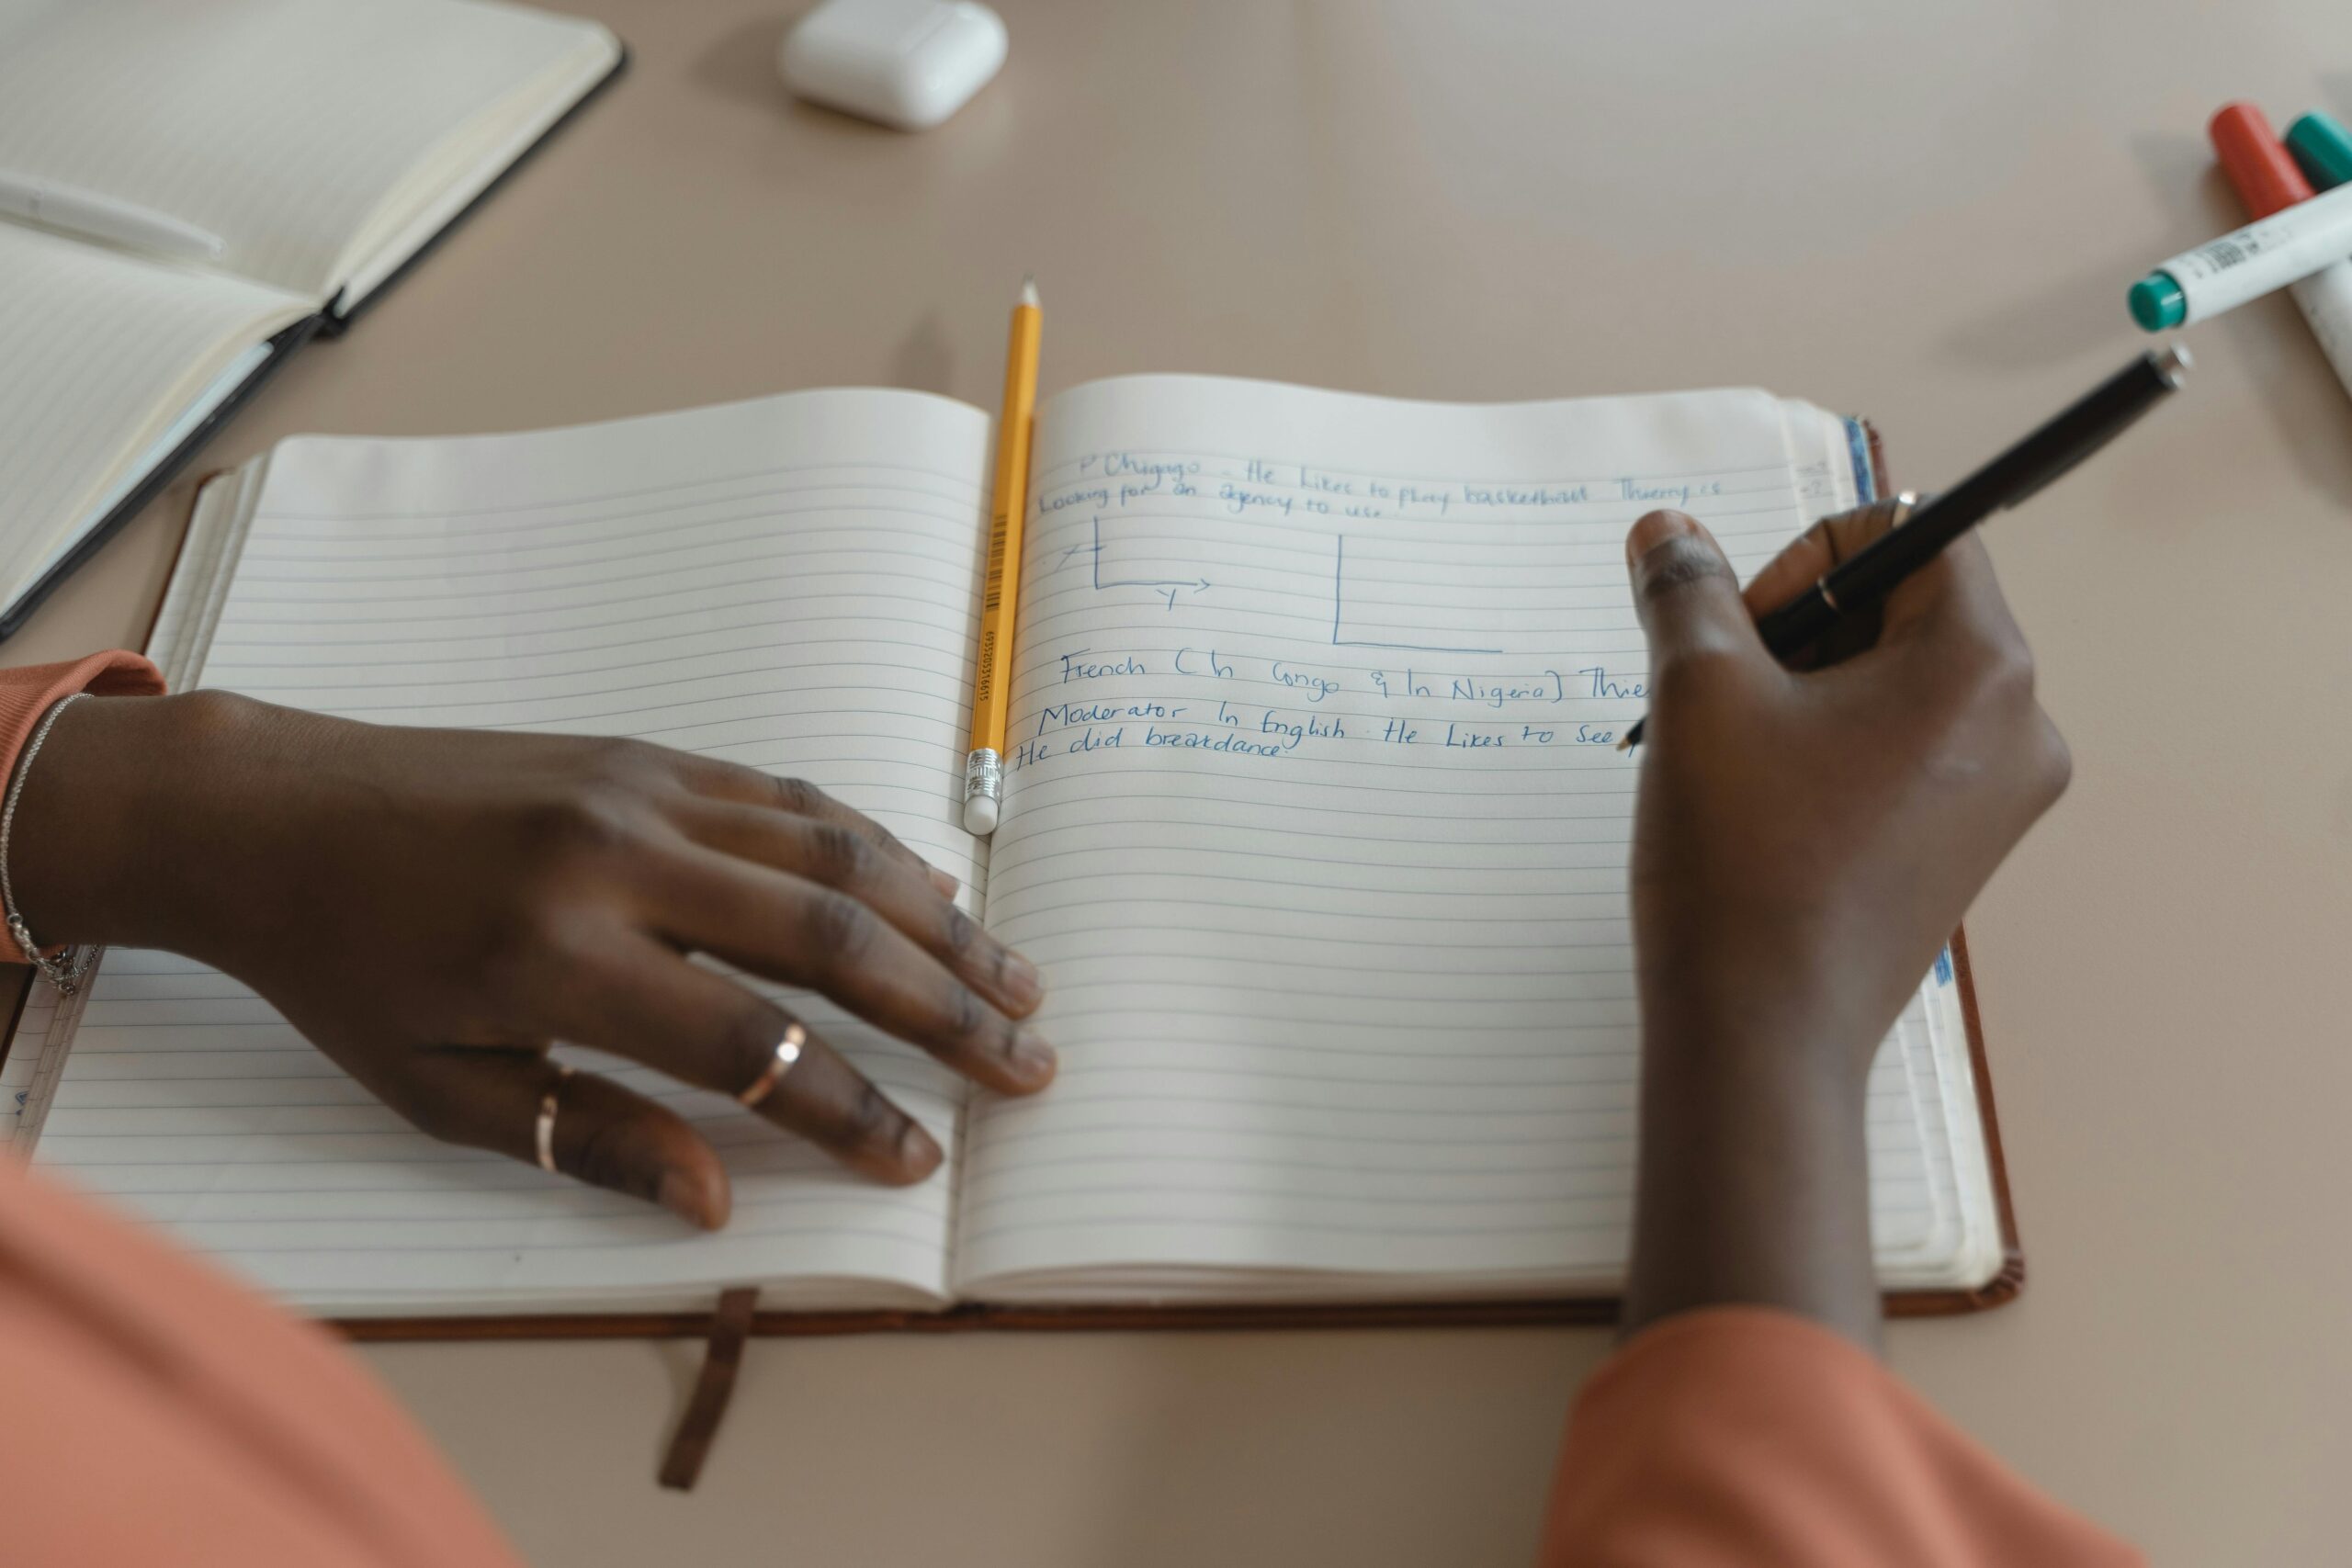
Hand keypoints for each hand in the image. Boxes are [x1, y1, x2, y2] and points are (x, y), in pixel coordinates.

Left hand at [10, 693, 1053, 1227]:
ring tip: (1020, 981)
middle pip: (833, 936)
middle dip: (949, 1010)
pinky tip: (934, 889)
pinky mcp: (651, 754)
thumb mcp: (438, 1088)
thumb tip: (720, 1196)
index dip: (850, 1110)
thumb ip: (588, 1138)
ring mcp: (646, 791)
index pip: (752, 1044)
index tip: (920, 1159)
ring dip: (944, 920)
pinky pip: (794, 798)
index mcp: (560, 956)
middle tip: (1030, 1063)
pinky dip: (878, 847)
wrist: (277, 812)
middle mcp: (621, 860)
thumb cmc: (347, 969)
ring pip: (837, 853)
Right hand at [1619, 502, 2068, 1344]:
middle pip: (1904, 609)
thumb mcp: (1699, 693)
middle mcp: (2020, 724)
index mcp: (1982, 664)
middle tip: (1721, 694)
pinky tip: (1763, 804)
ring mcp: (2001, 796)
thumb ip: (1687, 593)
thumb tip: (1668, 535)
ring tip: (1734, 758)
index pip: (1909, 534)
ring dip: (1804, 692)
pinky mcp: (1964, 849)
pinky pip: (1901, 754)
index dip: (1805, 557)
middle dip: (1798, 630)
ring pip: (1895, 685)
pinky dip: (1828, 752)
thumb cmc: (1745, 861)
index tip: (1738, 629)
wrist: (1764, 1034)